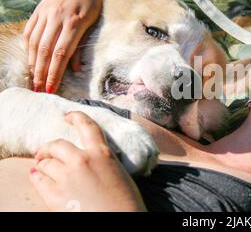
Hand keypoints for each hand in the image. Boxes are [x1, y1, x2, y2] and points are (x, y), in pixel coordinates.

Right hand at [23, 0, 106, 92]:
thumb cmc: (96, 5)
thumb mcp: (94, 25)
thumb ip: (82, 46)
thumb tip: (76, 70)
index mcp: (75, 23)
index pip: (61, 54)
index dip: (55, 73)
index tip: (52, 89)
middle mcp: (58, 17)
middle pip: (46, 51)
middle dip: (42, 73)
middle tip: (40, 89)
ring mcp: (47, 12)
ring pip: (35, 41)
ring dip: (33, 63)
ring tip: (34, 78)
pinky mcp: (40, 9)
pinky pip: (30, 30)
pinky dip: (29, 47)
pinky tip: (31, 59)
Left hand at [29, 111, 146, 211]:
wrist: (121, 221)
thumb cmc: (126, 201)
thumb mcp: (119, 172)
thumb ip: (103, 160)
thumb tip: (90, 158)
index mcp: (102, 153)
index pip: (86, 125)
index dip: (75, 117)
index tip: (68, 116)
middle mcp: (82, 160)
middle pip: (56, 145)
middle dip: (48, 148)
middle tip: (45, 152)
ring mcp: (66, 177)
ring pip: (45, 163)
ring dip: (43, 164)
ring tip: (43, 168)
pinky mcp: (55, 195)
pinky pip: (38, 179)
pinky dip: (37, 177)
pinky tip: (38, 177)